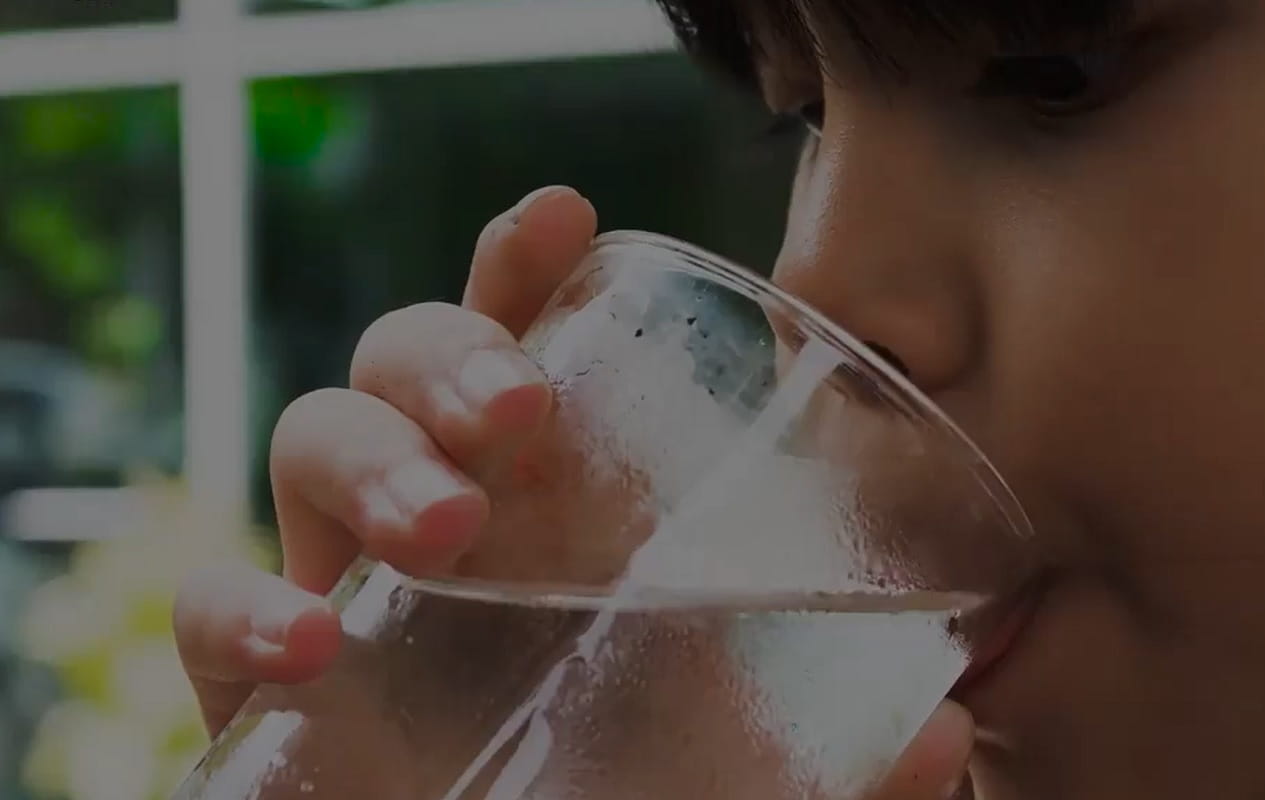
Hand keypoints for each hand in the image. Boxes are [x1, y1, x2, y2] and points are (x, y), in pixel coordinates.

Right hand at [171, 184, 975, 799]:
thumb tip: (948, 733)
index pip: (523, 343)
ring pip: (307, 437)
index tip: (566, 219)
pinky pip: (214, 607)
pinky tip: (309, 638)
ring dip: (367, 450)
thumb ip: (843, 759)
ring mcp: (349, 583)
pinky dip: (238, 605)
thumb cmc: (631, 790)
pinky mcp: (272, 677)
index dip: (525, 269)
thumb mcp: (745, 768)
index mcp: (552, 503)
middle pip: (405, 360)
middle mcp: (444, 518)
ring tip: (445, 525)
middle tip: (520, 418)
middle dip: (450, 350)